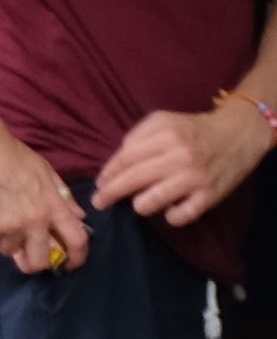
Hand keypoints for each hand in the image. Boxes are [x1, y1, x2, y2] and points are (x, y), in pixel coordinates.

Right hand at [0, 126, 89, 274]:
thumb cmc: (16, 157)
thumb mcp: (48, 174)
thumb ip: (63, 198)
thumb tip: (78, 218)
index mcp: (54, 207)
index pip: (76, 240)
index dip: (77, 257)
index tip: (71, 264)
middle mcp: (34, 222)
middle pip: (39, 261)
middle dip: (35, 263)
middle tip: (29, 255)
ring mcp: (8, 227)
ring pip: (10, 252)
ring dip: (9, 243)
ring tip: (4, 226)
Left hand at [90, 97, 272, 228]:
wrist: (239, 135)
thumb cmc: (194, 130)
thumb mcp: (164, 121)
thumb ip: (137, 137)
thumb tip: (116, 164)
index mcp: (166, 134)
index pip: (125, 158)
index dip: (107, 174)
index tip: (99, 184)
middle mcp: (180, 155)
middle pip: (132, 179)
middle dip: (109, 194)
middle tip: (99, 202)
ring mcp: (195, 177)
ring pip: (150, 201)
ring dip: (140, 205)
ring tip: (140, 203)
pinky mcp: (209, 195)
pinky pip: (180, 216)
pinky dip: (171, 217)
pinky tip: (169, 211)